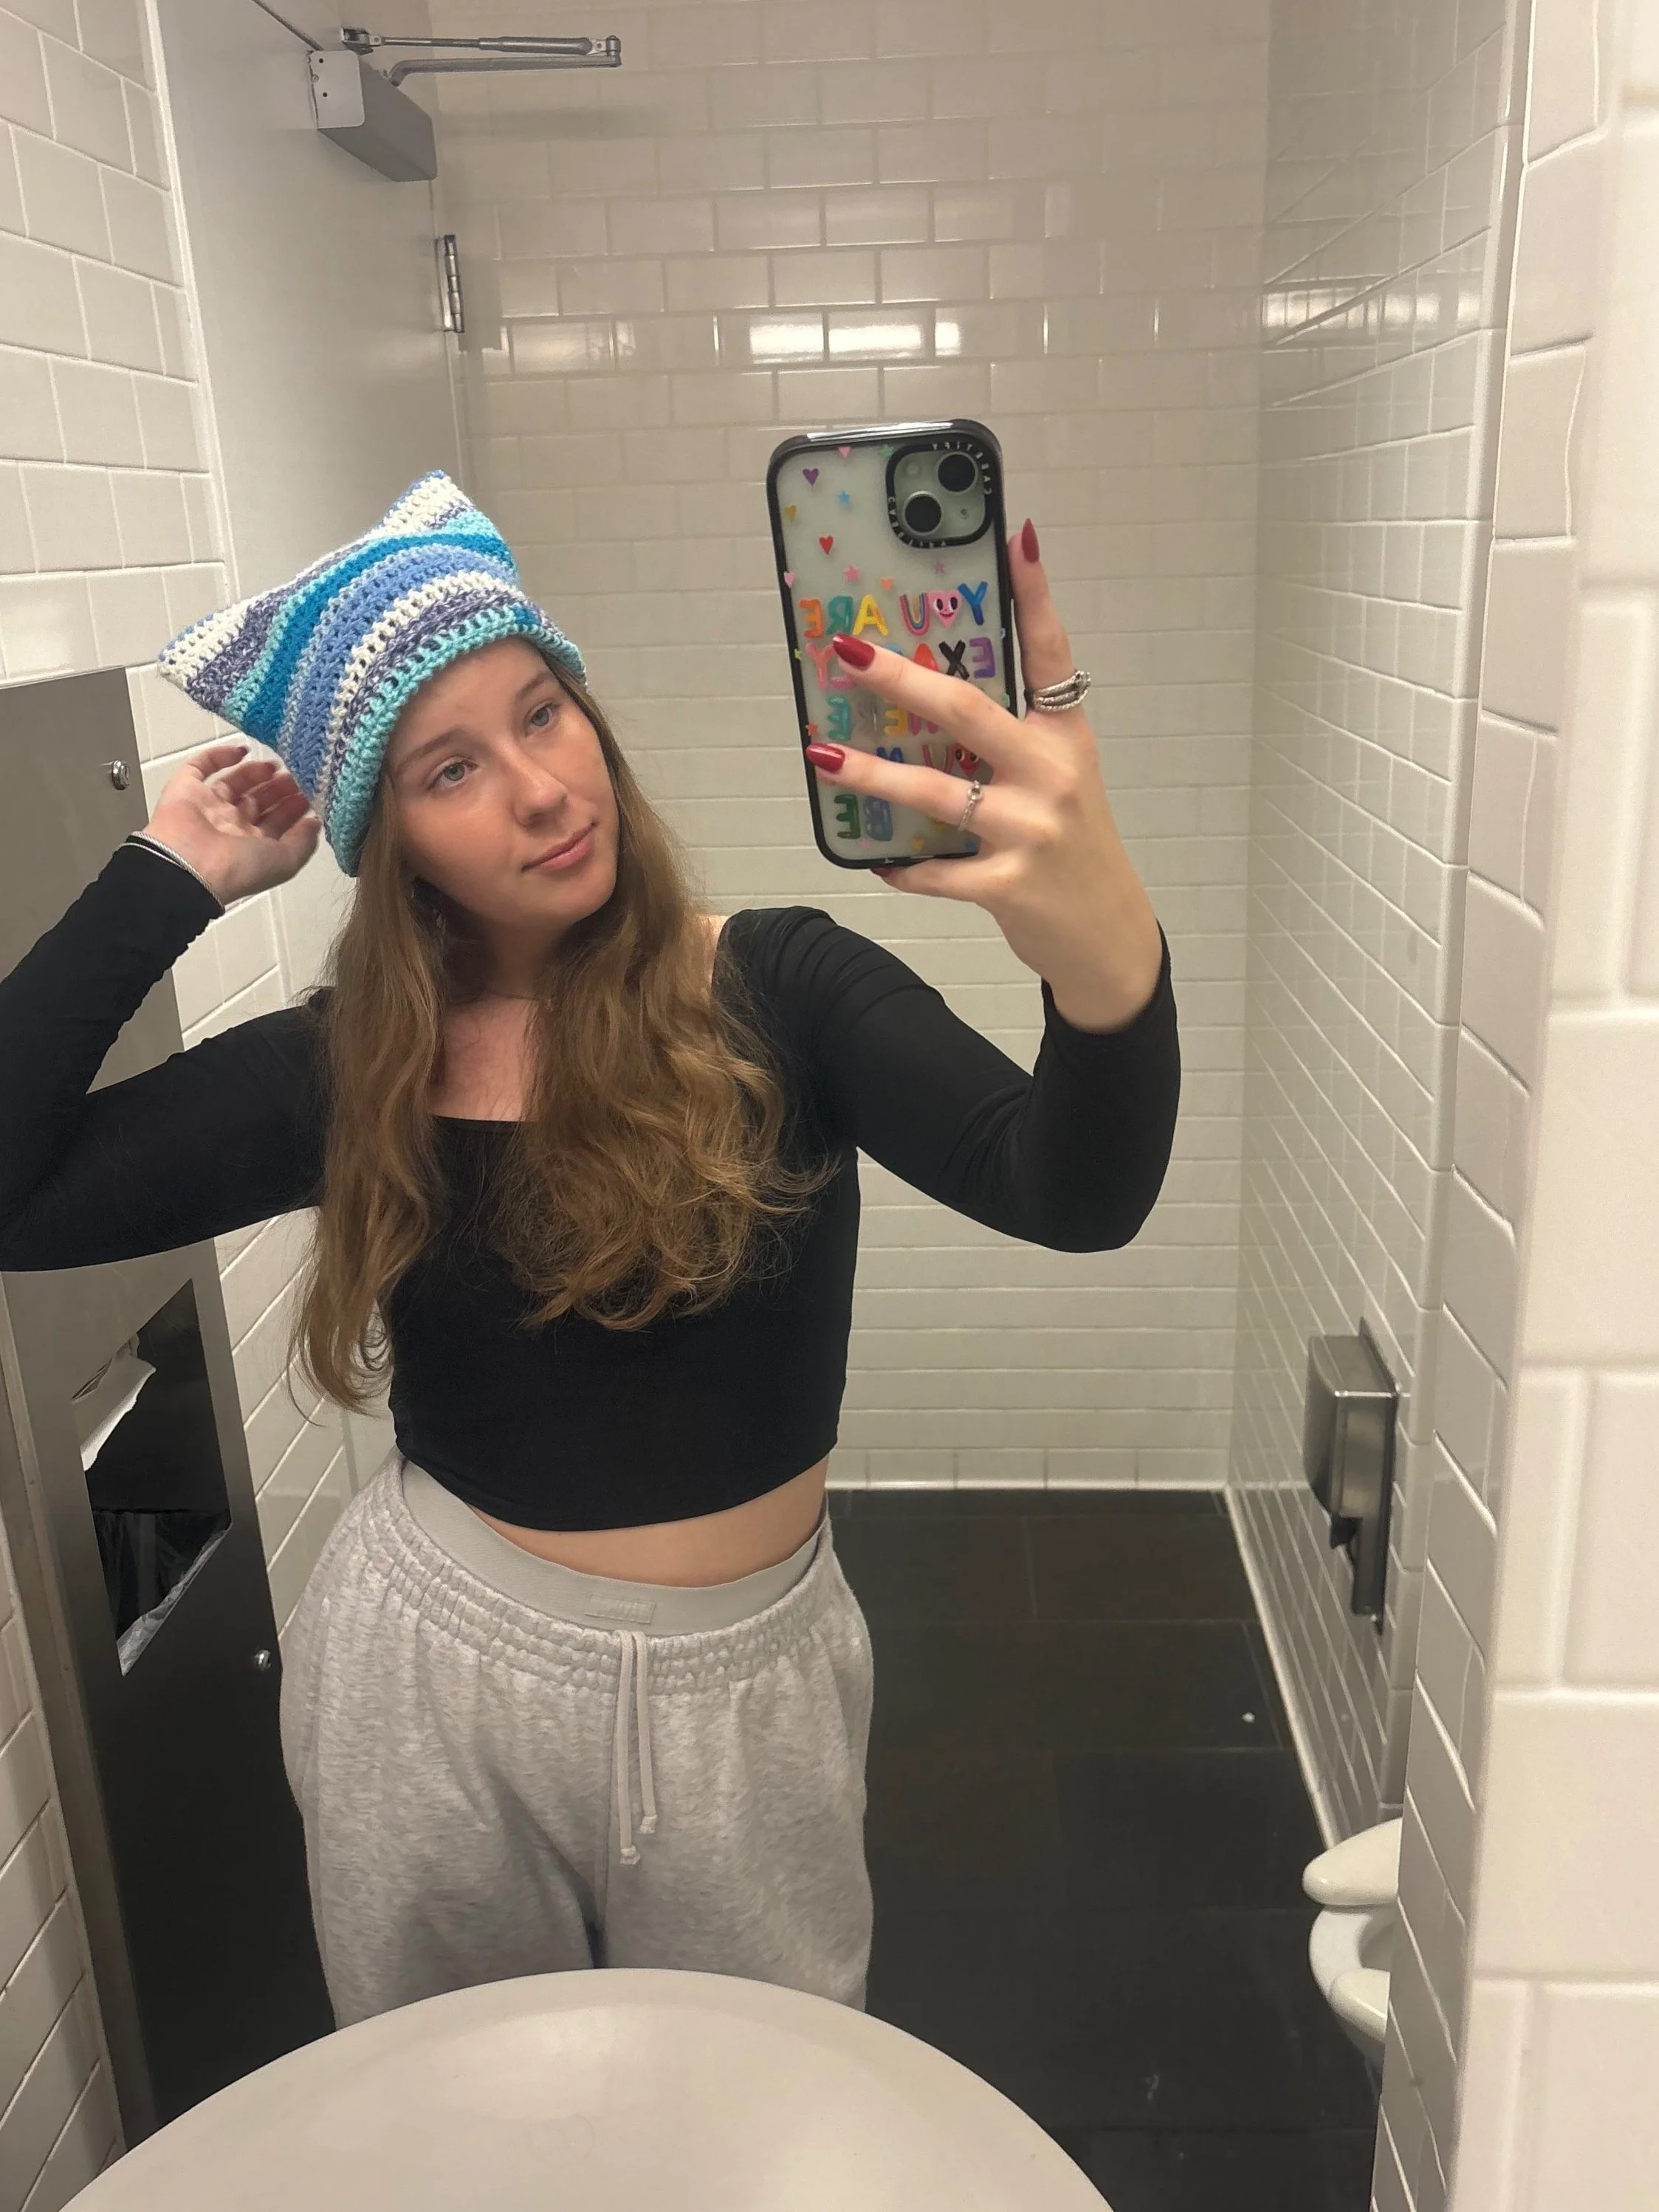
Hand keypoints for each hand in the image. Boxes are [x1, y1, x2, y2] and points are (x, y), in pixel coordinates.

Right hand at [143, 741, 321, 906]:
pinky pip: (201, 766)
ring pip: (234, 783)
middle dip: (278, 788)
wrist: (190, 865)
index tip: (311, 792)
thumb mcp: (285, 861)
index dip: (293, 807)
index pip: (276, 823)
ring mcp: (208, 806)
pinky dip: (220, 755)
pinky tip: (242, 751)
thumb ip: (304, 842)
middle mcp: (230, 827)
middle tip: (297, 774)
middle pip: (257, 801)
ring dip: (255, 772)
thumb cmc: (239, 868)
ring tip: (276, 765)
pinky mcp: (186, 788)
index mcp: (252, 847)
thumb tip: (315, 823)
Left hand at [802, 521, 1162, 1031]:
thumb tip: (930, 705)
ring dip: (872, 774)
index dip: (1035, 594)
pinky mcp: (1008, 884)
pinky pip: (934, 871)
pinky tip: (874, 859)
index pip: (1050, 653)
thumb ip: (1011, 743)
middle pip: (967, 711)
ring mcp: (1031, 830)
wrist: (1110, 938)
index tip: (1016, 536)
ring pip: (935, 792)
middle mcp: (1051, 774)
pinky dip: (900, 867)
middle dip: (901, 679)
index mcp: (1065, 736)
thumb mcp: (1062, 781)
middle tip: (848, 652)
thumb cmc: (1074, 850)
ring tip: (823, 755)